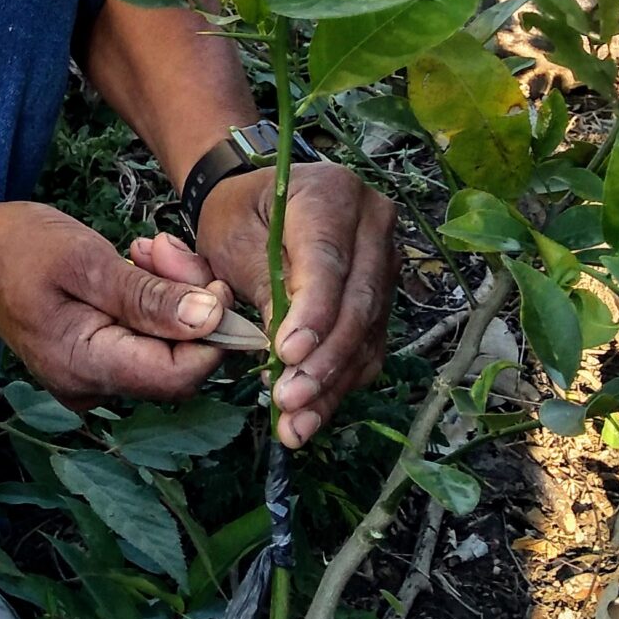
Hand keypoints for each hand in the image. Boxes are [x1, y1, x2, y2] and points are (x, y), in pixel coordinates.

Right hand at [0, 203, 234, 407]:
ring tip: (147, 249)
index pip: (179, 375)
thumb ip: (147, 296)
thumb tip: (210, 318)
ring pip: (163, 349)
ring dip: (171, 297)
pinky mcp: (94, 363)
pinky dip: (152, 303)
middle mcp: (92, 387)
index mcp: (85, 366)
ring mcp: (92, 379)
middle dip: (190, 305)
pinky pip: (144, 341)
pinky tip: (137, 266)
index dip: (212, 334)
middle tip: (167, 248)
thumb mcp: (86, 260)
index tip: (214, 282)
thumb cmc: (19, 248)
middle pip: (176, 363)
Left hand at [133, 162, 396, 446]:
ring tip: (296, 423)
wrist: (256, 206)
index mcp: (333, 195)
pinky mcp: (383, 298)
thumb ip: (261, 285)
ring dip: (331, 383)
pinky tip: (312, 414)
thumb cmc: (237, 217)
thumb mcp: (233, 241)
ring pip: (366, 333)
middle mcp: (373, 225)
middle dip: (323, 360)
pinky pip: (368, 346)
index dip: (312, 313)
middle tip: (288, 401)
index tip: (287, 355)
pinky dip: (339, 383)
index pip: (329, 262)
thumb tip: (285, 349)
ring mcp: (385, 262)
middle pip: (357, 303)